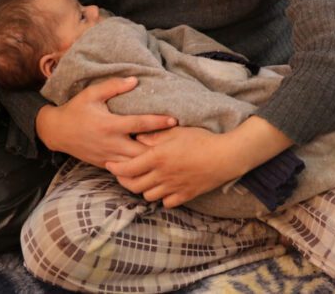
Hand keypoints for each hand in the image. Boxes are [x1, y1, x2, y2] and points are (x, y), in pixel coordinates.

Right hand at [35, 77, 176, 167]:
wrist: (57, 132)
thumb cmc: (76, 109)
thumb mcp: (92, 94)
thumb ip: (113, 86)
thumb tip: (135, 80)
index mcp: (110, 125)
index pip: (140, 124)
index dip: (158, 122)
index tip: (174, 120)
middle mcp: (111, 143)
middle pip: (142, 151)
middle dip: (160, 149)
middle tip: (177, 144)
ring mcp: (108, 157)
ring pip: (135, 165)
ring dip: (151, 161)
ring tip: (168, 156)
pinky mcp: (105, 165)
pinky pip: (126, 171)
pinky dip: (139, 169)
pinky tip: (151, 166)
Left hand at [105, 127, 241, 207]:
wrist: (225, 156)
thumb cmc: (201, 139)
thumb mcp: (175, 131)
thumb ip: (154, 135)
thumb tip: (136, 136)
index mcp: (157, 158)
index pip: (127, 168)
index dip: (115, 168)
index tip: (109, 164)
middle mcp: (162, 176)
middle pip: (134, 186)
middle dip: (124, 181)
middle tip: (122, 174)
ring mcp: (174, 188)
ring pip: (148, 196)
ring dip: (142, 190)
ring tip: (142, 180)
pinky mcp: (185, 195)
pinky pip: (166, 203)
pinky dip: (161, 198)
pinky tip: (162, 189)